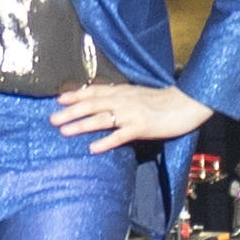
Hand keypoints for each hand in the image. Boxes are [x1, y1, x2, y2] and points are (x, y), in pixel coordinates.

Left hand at [52, 78, 212, 150]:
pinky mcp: (142, 128)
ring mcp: (132, 114)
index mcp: (123, 91)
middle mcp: (123, 100)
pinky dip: (106, 141)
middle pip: (92, 104)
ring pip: (101, 119)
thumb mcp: (138, 94)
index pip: (94, 91)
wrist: (186, 104)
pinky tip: (93, 148)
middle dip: (71, 111)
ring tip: (65, 131)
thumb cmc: (163, 101)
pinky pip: (120, 135)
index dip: (76, 94)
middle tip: (52, 118)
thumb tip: (103, 102)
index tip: (59, 98)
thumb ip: (121, 98)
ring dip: (81, 125)